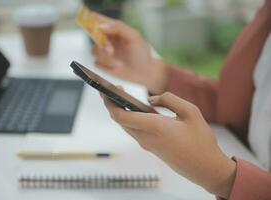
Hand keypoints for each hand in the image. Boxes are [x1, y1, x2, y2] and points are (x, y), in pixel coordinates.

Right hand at [92, 13, 167, 93]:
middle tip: (111, 51)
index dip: (92, 20)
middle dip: (102, 44)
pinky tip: (117, 68)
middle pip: (93, 36)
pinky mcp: (103, 63)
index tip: (92, 26)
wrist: (143, 73)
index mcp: (115, 29)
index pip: (100, 20)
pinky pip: (96, 63)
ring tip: (119, 64)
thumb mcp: (134, 37)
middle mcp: (108, 39)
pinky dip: (106, 66)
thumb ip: (119, 28)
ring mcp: (104, 52)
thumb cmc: (141, 54)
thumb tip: (102, 26)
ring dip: (106, 59)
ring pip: (94, 51)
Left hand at [101, 92, 235, 198]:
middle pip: (120, 120)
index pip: (121, 116)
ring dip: (121, 112)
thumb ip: (169, 100)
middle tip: (113, 90)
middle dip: (112, 104)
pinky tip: (136, 110)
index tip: (107, 90)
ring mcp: (147, 144)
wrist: (204, 168)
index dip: (110, 102)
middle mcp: (145, 137)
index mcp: (154, 127)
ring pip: (126, 126)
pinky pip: (134, 131)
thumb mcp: (190, 112)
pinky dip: (130, 119)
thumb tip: (151, 99)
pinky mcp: (150, 148)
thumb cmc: (200, 140)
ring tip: (121, 97)